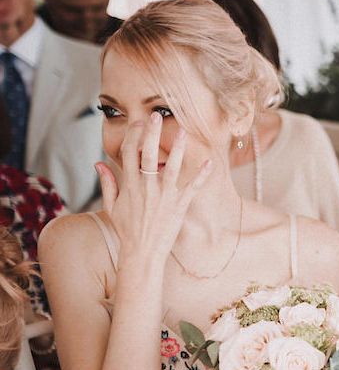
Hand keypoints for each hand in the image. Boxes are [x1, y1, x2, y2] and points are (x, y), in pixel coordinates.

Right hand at [95, 113, 210, 262]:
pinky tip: (210, 162)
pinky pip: (193, 187)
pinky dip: (202, 175)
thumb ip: (108, 183)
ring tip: (183, 131)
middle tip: (155, 116)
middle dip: (151, 133)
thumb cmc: (127, 230)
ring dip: (178, 148)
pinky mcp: (179, 206)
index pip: (130, 153)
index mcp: (130, 185)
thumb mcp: (112, 207)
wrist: (142, 253)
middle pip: (148, 154)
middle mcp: (147, 187)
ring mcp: (164, 196)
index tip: (139, 123)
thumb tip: (98, 163)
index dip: (134, 136)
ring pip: (172, 167)